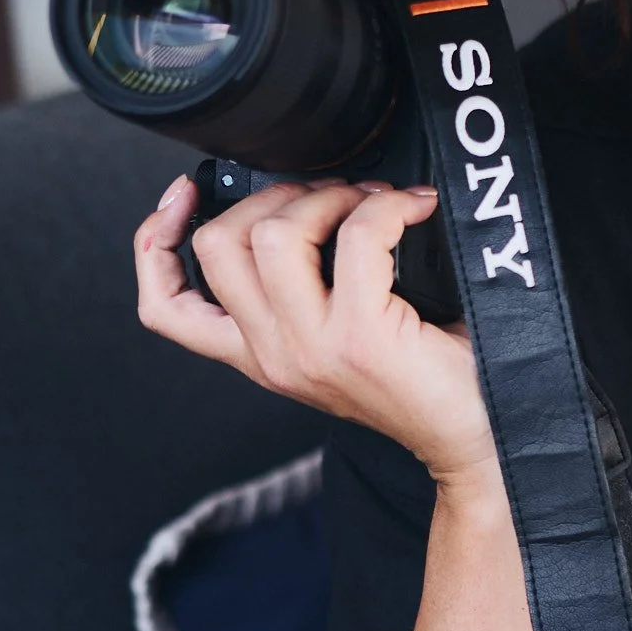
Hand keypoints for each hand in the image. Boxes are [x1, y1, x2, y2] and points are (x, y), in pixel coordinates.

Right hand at [134, 174, 495, 490]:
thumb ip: (301, 289)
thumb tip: (300, 199)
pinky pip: (358, 235)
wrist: (477, 436)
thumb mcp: (336, 339)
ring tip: (370, 204)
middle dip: (272, 196)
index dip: (154, 241)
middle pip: (217, 245)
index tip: (185, 194)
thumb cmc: (425, 379)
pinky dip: (388, 207)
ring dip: (326, 197)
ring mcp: (311, 348)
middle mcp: (272, 356)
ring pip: (273, 234)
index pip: (165, 307)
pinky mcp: (361, 336)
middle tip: (329, 197)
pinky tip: (412, 212)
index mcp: (258, 354)